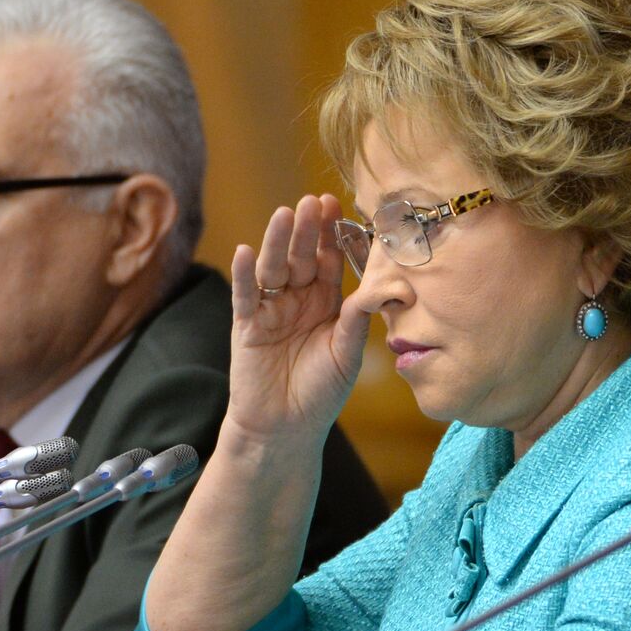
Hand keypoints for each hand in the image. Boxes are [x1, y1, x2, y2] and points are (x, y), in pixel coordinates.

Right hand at [228, 194, 370, 440]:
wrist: (286, 429)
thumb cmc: (321, 393)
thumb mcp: (348, 352)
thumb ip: (359, 317)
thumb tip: (386, 285)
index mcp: (325, 302)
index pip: (328, 259)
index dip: (332, 234)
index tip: (336, 205)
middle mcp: (297, 299)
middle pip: (301, 257)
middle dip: (306, 230)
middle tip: (311, 202)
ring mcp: (270, 309)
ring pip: (273, 268)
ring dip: (277, 242)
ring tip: (283, 215)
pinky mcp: (246, 325)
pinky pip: (245, 295)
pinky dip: (244, 275)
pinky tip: (245, 252)